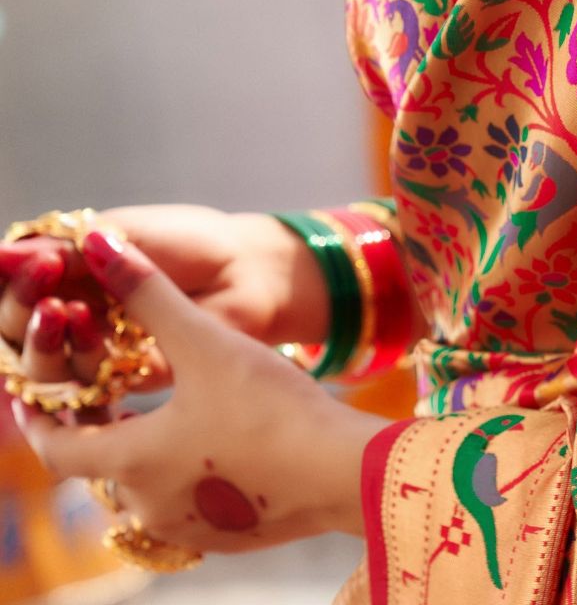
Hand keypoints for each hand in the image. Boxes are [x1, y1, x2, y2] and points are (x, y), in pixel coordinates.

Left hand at [13, 231, 384, 552]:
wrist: (340, 471)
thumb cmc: (268, 406)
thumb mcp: (204, 341)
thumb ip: (147, 292)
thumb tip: (96, 241)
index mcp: (133, 461)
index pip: (58, 447)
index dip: (40, 418)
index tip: (34, 397)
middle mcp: (149, 505)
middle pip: (105, 464)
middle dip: (103, 425)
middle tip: (108, 389)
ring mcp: (189, 526)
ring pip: (148, 484)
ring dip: (147, 448)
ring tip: (165, 407)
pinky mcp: (228, 536)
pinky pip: (189, 501)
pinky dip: (188, 470)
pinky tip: (219, 438)